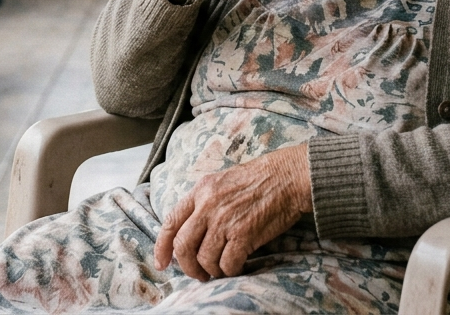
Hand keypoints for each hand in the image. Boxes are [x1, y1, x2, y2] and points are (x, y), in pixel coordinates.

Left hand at [153, 144, 311, 280]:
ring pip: (204, 258)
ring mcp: (225, 220)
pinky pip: (228, 263)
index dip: (162, 247)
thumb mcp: (221, 181)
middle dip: (188, 266)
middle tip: (198, 274)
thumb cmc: (258, 180)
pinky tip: (236, 266)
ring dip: (211, 270)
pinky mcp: (244, 233)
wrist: (287, 176)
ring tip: (220, 269)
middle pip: (183, 246)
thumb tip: (191, 233)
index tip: (162, 263)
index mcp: (200, 190)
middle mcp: (208, 205)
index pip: (171, 222)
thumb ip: (203, 203)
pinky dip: (230, 270)